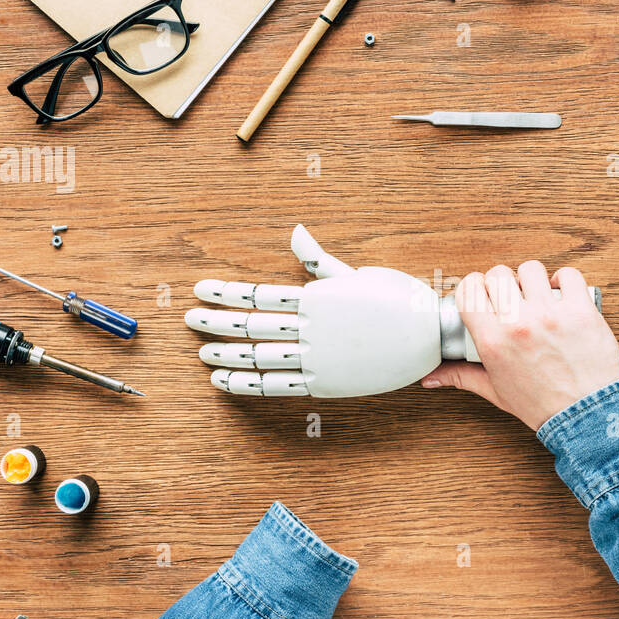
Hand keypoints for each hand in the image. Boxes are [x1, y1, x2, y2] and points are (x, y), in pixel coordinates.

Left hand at [184, 225, 444, 397]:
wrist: (430, 335)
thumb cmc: (399, 299)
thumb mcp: (357, 274)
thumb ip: (319, 261)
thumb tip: (296, 232)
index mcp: (317, 297)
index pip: (258, 293)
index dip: (226, 291)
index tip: (200, 288)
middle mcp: (311, 328)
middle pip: (252, 324)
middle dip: (216, 321)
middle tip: (188, 318)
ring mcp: (317, 357)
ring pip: (260, 356)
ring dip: (227, 354)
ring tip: (203, 353)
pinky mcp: (326, 382)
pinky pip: (277, 386)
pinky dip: (247, 384)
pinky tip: (225, 381)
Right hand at [420, 262, 618, 430]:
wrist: (586, 415)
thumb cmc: (542, 405)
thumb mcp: (496, 391)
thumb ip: (462, 377)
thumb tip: (432, 378)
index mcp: (493, 341)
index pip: (469, 289)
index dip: (473, 287)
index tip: (481, 293)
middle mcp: (519, 323)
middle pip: (498, 274)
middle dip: (501, 283)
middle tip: (509, 298)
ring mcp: (551, 314)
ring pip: (531, 269)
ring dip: (531, 279)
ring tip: (536, 295)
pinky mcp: (581, 310)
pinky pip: (568, 275)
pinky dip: (564, 279)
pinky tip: (560, 293)